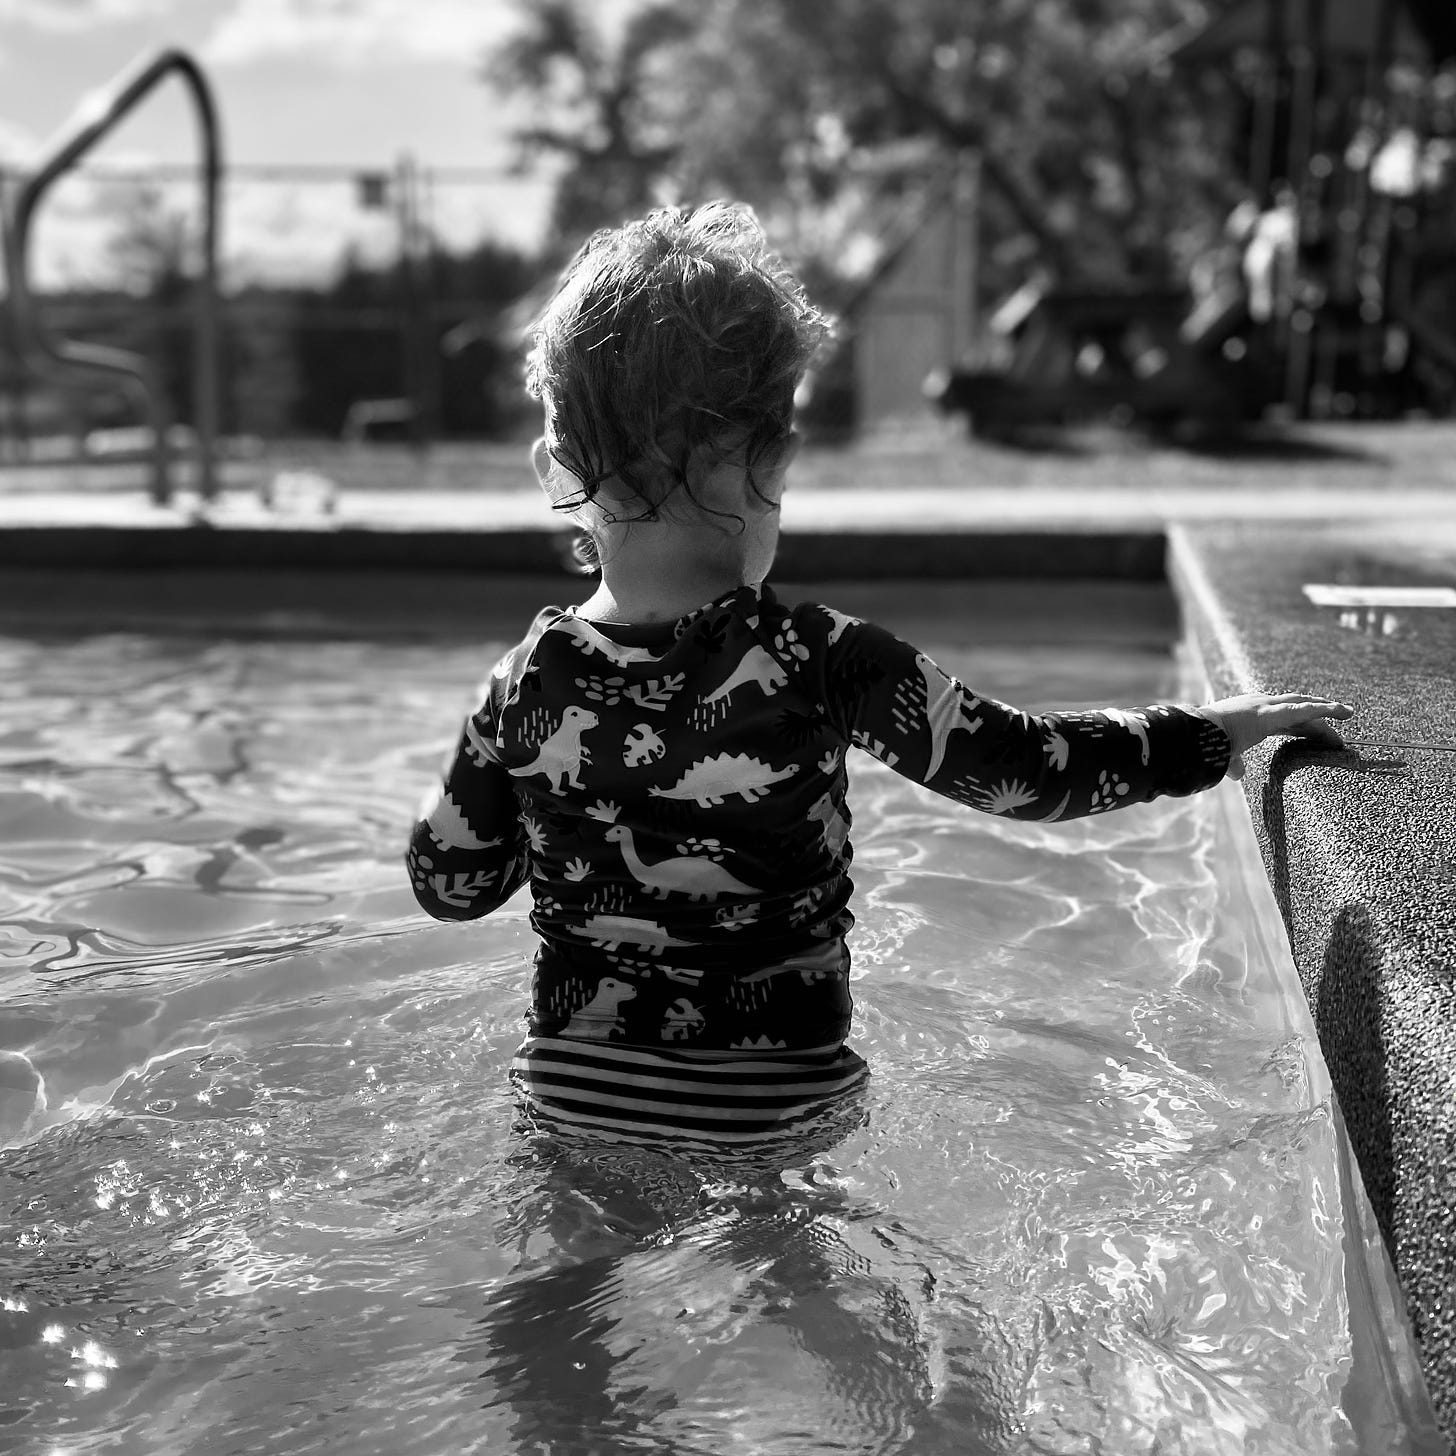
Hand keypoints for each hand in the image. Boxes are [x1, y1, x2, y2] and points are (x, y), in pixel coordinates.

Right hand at [1198, 693, 1353, 780]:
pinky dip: (1325, 709)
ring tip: (1347, 713)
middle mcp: (1258, 706)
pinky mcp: (1270, 712)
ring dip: (1326, 709)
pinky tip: (1342, 711)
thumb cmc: (1205, 746)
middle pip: (1296, 711)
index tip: (1318, 737)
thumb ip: (1233, 764)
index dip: (1302, 728)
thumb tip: (1238, 774)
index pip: (1283, 720)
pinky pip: (1304, 709)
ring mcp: (1264, 706)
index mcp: (1249, 718)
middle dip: (1317, 719)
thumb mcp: (1223, 756)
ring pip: (1303, 705)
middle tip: (1335, 732)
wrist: (1194, 737)